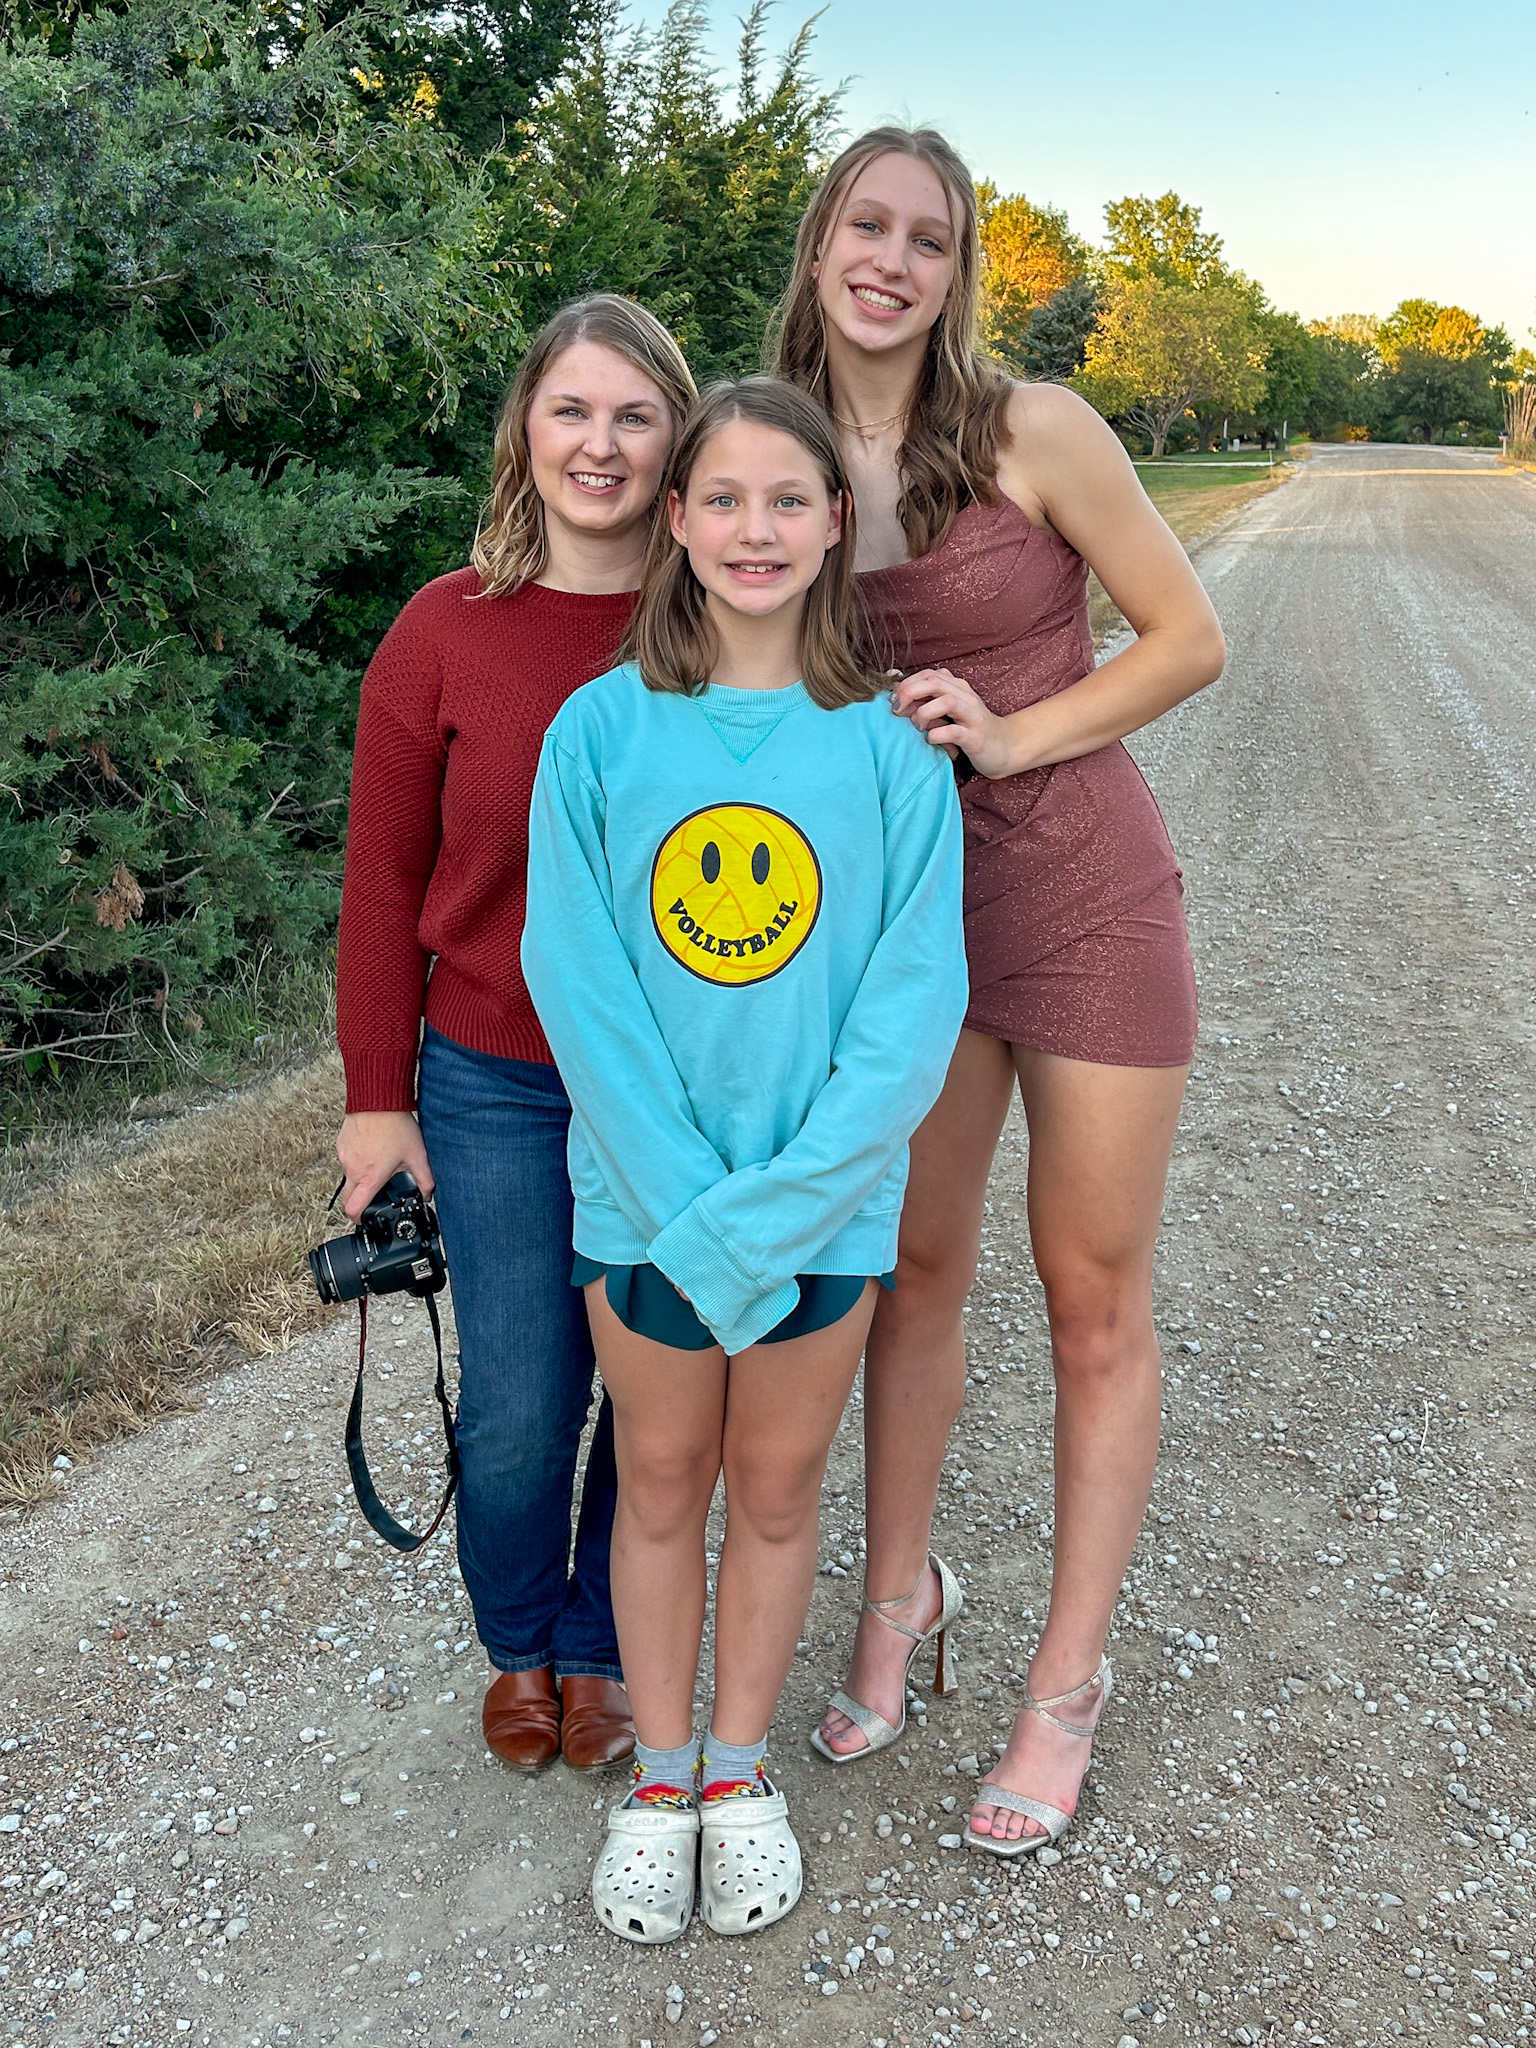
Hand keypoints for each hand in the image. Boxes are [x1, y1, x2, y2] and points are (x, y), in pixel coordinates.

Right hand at [336, 1111, 433, 1221]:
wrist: (377, 1099)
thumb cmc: (395, 1125)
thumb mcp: (417, 1155)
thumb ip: (425, 1179)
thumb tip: (428, 1194)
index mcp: (370, 1177)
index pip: (354, 1209)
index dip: (359, 1219)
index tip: (366, 1219)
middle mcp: (353, 1170)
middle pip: (347, 1198)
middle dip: (358, 1203)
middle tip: (373, 1198)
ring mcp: (344, 1157)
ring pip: (348, 1177)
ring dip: (360, 1178)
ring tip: (378, 1165)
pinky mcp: (341, 1145)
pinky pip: (347, 1160)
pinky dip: (357, 1161)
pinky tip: (372, 1150)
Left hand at [892, 667, 1021, 778]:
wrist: (1005, 748)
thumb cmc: (971, 729)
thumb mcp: (949, 710)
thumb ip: (928, 699)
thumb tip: (897, 692)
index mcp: (958, 688)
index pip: (928, 674)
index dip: (906, 683)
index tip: (893, 700)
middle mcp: (966, 697)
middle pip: (934, 682)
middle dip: (909, 693)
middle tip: (898, 710)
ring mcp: (973, 717)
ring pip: (947, 701)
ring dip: (924, 713)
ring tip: (918, 726)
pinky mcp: (976, 738)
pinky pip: (954, 732)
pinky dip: (937, 735)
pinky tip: (931, 740)